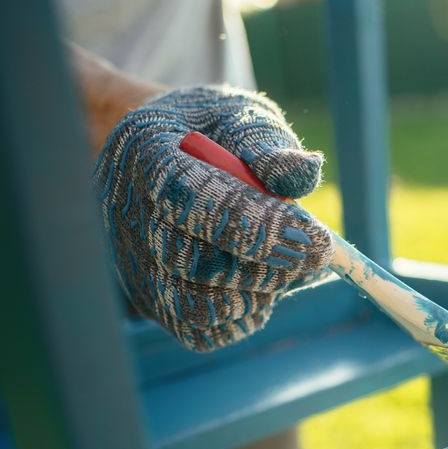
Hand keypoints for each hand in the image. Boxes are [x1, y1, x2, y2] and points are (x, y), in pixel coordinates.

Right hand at [93, 85, 332, 350]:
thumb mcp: (239, 116)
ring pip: (202, 307)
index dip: (265, 228)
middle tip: (314, 254)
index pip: (201, 203)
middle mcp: (127, 214)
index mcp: (147, 155)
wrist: (160, 150)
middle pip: (200, 265)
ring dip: (259, 294)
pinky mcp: (148, 299)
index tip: (319, 242)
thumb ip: (268, 143)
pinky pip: (202, 332)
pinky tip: (260, 285)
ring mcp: (133, 263)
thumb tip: (306, 172)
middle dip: (272, 266)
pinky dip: (242, 317)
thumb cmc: (210, 130)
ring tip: (283, 264)